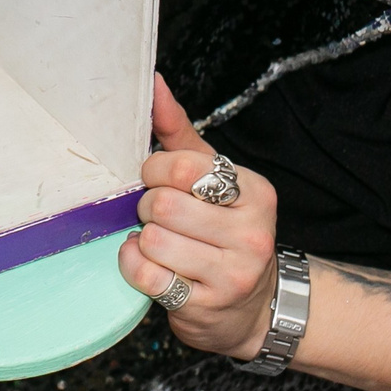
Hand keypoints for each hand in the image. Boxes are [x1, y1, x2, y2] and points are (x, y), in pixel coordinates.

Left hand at [118, 74, 283, 358]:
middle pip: (163, 205)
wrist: (254, 308)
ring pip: (154, 241)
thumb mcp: (211, 179)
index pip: (183, 167)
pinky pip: (147, 277)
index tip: (155, 181)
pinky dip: (135, 267)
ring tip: (158, 242)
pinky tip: (149, 264)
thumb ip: (178, 132)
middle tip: (156, 217)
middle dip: (146, 208)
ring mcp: (232, 276)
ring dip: (142, 240)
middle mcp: (251, 235)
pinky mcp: (206, 308)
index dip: (154, 171)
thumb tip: (152, 83)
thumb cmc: (222, 231)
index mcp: (255, 193)